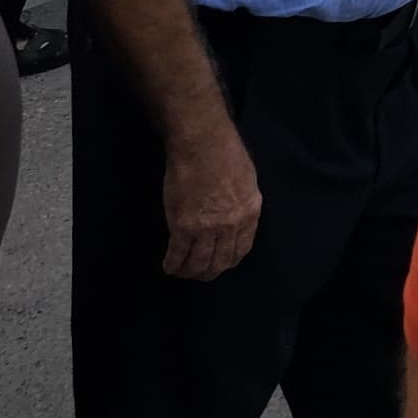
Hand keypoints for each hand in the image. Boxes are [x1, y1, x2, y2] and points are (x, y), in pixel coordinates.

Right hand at [162, 124, 263, 281]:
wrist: (203, 144)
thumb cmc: (226, 152)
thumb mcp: (247, 179)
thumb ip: (243, 201)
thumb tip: (236, 213)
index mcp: (249, 213)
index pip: (241, 249)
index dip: (229, 260)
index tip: (221, 264)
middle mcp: (231, 226)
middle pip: (220, 261)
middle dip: (209, 272)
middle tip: (199, 274)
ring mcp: (206, 229)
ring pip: (199, 263)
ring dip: (189, 271)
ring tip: (182, 272)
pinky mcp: (183, 226)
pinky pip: (177, 254)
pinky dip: (172, 264)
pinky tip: (168, 267)